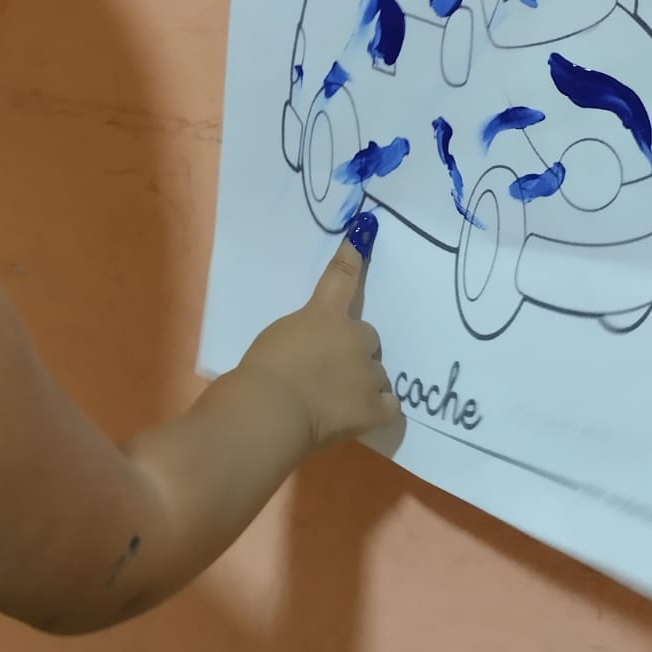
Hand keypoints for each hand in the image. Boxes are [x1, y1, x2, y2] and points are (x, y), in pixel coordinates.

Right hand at [238, 214, 398, 450]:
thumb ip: (302, 340)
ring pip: (377, 374)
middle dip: (354, 352)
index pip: (341, 278)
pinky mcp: (376, 409)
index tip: (364, 234)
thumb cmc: (261, 372)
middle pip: (368, 337)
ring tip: (334, 404)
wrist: (270, 411)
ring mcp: (369, 374)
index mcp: (324, 316)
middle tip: (328, 373)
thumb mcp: (277, 339)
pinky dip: (378, 411)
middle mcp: (354, 338)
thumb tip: (311, 358)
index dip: (352, 256)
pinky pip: (390, 407)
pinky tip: (360, 417)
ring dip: (362, 384)